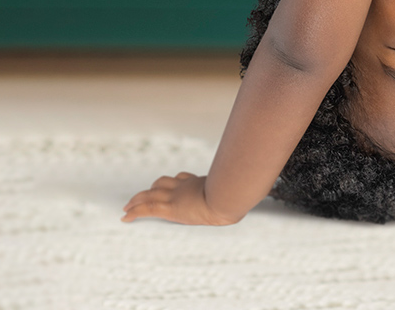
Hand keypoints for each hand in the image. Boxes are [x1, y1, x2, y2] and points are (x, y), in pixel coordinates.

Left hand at [121, 172, 241, 225]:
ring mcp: (175, 196)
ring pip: (149, 194)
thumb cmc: (237, 194)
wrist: (226, 199)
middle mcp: (185, 187)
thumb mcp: (245, 188)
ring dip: (138, 199)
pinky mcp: (168, 207)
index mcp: (200, 184)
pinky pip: (145, 208)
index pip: (183, 180)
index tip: (175, 182)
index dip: (177, 181)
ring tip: (128, 205)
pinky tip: (124, 217)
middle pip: (163, 183)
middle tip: (143, 193)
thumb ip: (253, 181)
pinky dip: (133, 212)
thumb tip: (270, 177)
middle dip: (152, 188)